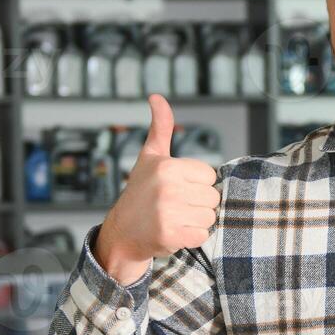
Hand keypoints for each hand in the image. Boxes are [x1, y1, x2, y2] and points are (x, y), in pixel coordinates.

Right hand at [94, 94, 219, 283]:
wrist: (122, 232)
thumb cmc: (139, 192)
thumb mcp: (150, 156)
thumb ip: (161, 127)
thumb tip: (156, 96)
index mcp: (168, 166)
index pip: (209, 176)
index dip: (196, 184)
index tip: (177, 188)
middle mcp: (168, 187)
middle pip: (212, 197)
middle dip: (198, 204)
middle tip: (175, 206)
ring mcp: (169, 212)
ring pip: (209, 217)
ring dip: (195, 221)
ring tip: (175, 218)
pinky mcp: (171, 235)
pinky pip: (203, 235)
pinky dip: (192, 237)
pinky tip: (174, 231)